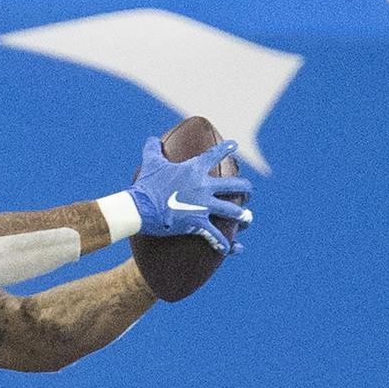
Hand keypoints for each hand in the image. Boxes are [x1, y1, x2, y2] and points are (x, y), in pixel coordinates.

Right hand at [127, 137, 252, 252]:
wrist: (139, 208)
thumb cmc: (145, 185)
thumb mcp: (150, 163)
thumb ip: (152, 148)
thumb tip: (152, 139)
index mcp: (194, 169)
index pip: (215, 155)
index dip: (226, 148)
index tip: (235, 145)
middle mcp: (203, 186)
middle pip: (234, 185)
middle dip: (245, 188)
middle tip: (249, 191)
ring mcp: (202, 205)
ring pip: (231, 211)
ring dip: (241, 216)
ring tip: (247, 219)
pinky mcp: (197, 223)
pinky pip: (215, 235)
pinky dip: (222, 243)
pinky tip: (227, 248)